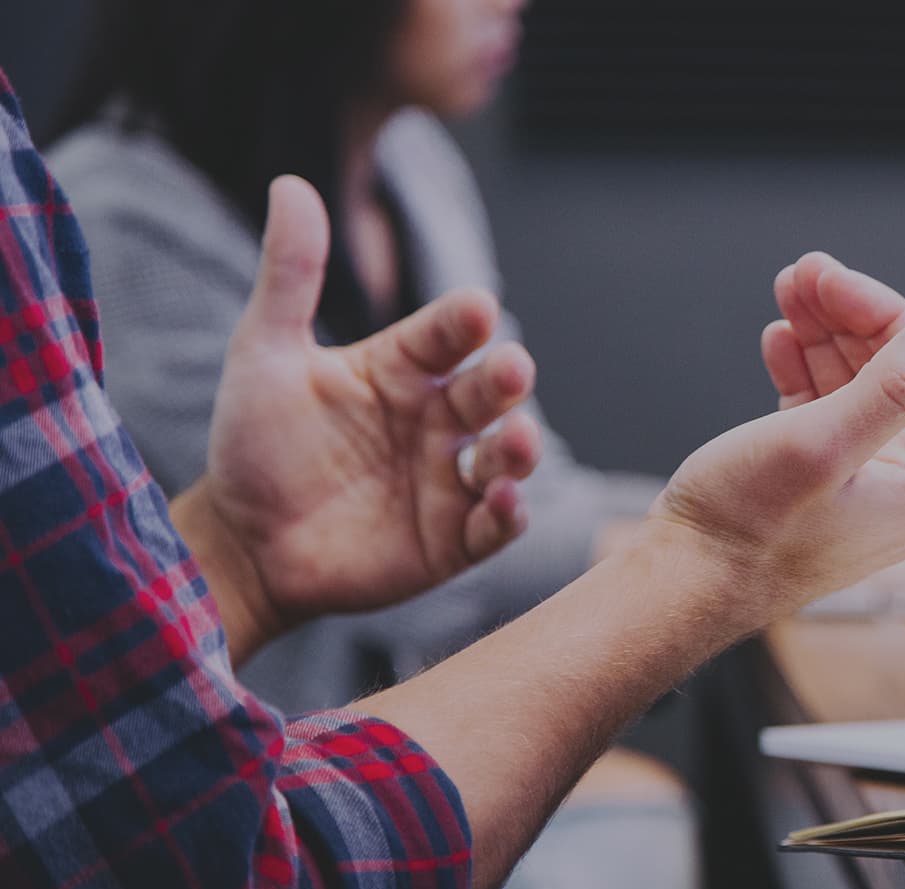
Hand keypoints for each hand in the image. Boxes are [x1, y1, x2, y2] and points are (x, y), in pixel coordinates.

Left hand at [183, 176, 542, 647]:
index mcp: (402, 369)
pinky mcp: (452, 540)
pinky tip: (502, 500)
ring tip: (518, 441)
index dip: (463, 321)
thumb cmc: (255, 445)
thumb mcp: (264, 354)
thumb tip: (290, 183)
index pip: (446, 333)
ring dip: (521, 448)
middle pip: (488, 391)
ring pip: (505, 456)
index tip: (475, 308)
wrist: (240, 545)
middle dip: (506, 379)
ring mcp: (448, 480)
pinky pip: (494, 525)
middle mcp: (436, 419)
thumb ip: (289, 274)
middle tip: (511, 369)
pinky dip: (508, 514)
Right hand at [646, 252, 904, 621]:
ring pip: (854, 387)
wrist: (681, 586)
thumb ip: (894, 386)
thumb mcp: (822, 443)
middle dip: (846, 316)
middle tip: (801, 272)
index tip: (825, 274)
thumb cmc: (745, 528)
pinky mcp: (818, 487)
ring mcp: (861, 487)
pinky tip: (780, 342)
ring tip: (786, 293)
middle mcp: (903, 487)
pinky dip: (804, 372)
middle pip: (892, 372)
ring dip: (822, 335)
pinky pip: (824, 413)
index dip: (877, 310)